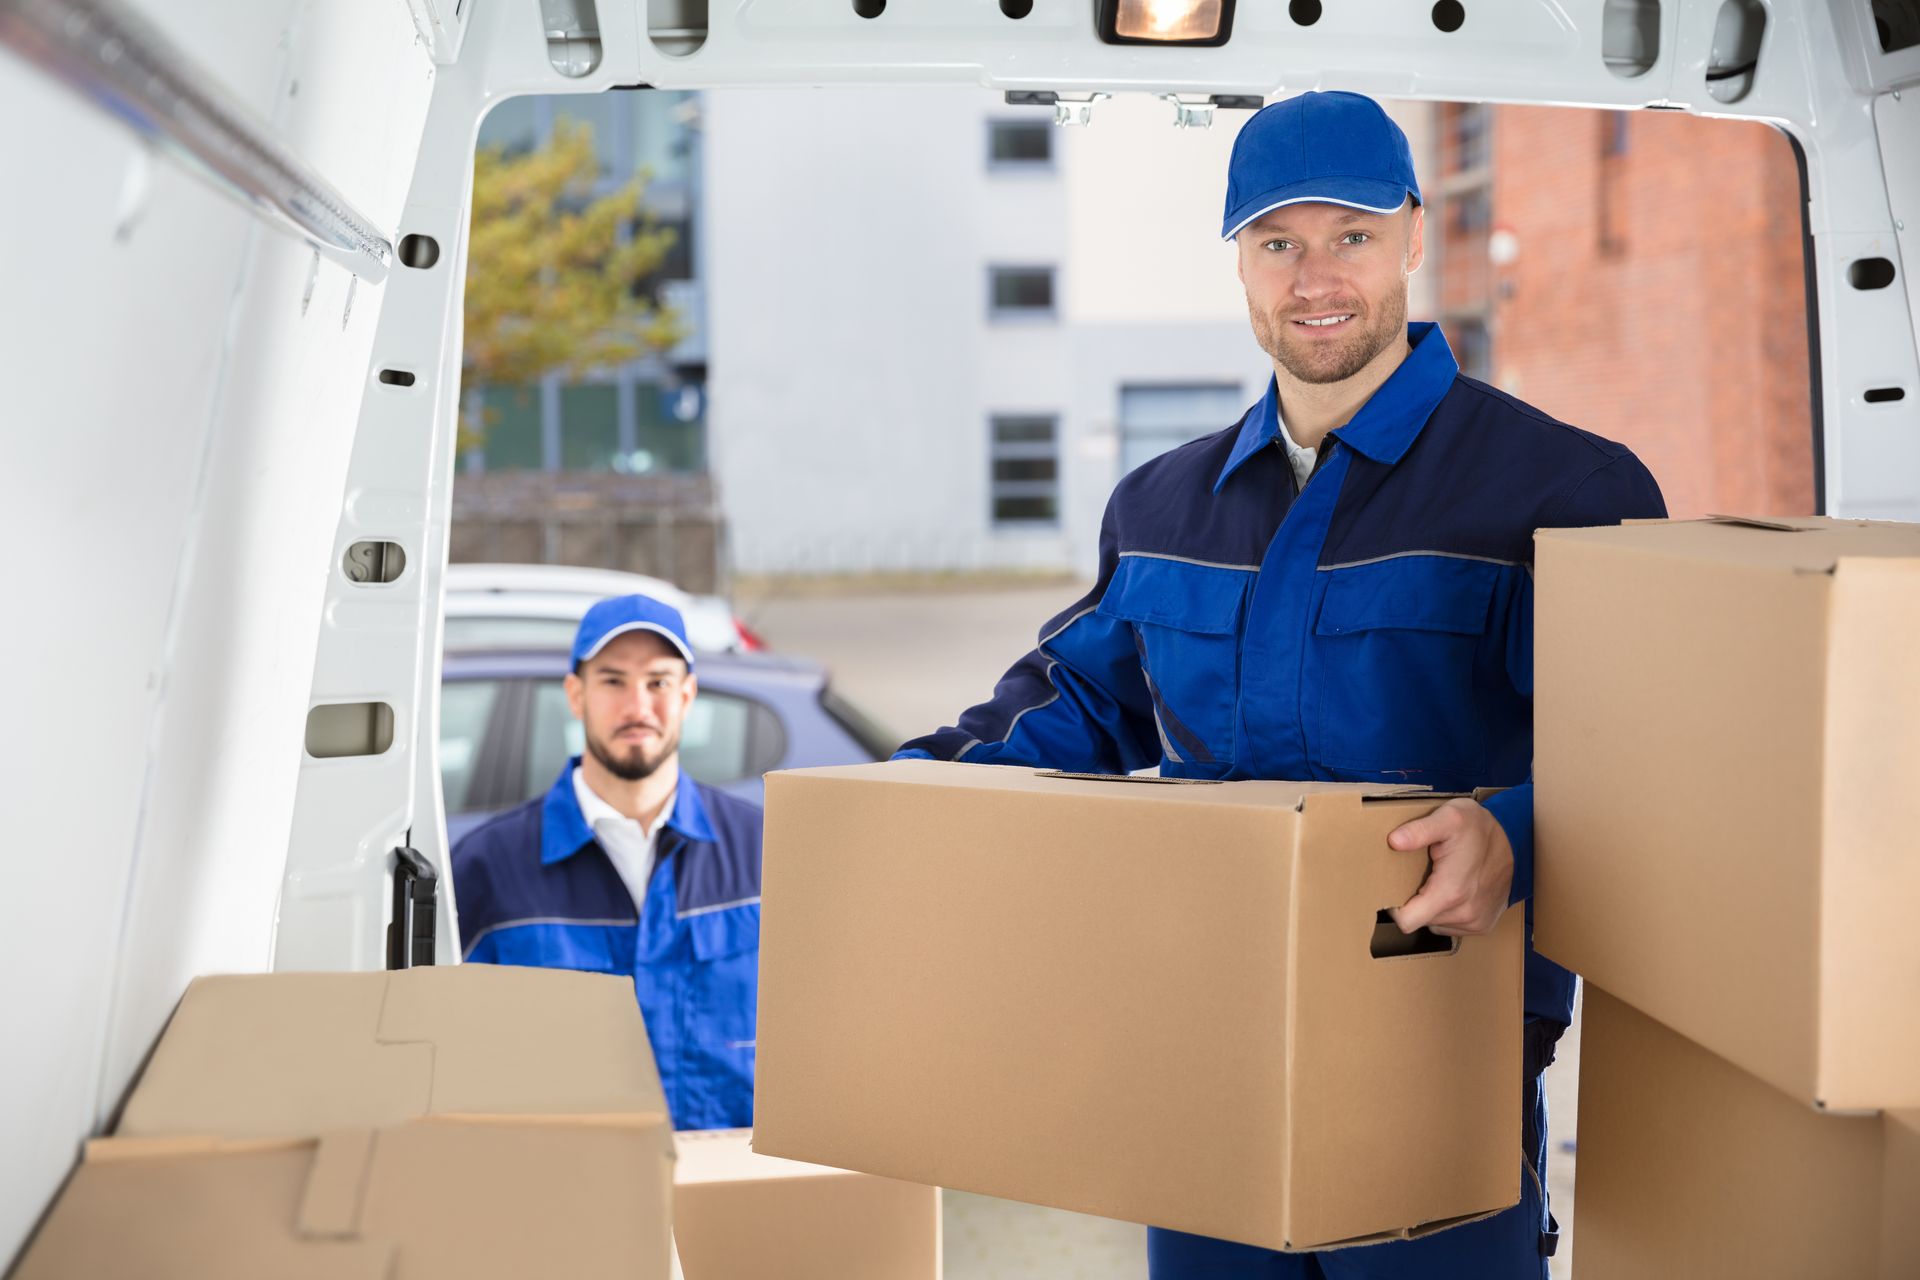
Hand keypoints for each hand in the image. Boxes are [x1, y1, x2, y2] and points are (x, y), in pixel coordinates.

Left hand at [1387, 798, 1512, 936]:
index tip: (1394, 888)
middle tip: (1420, 875)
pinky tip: (1453, 889)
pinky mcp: (1483, 925)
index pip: (1406, 922)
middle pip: (1419, 921)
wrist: (1517, 840)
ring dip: (1431, 907)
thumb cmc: (1479, 828)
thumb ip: (1419, 830)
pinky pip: (1451, 925)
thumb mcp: (1449, 817)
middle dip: (1414, 901)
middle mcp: (1464, 914)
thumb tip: (1394, 840)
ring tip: (1439, 880)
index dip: (1394, 907)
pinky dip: (1447, 911)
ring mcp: (1475, 922)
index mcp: (1450, 892)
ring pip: (1435, 924)